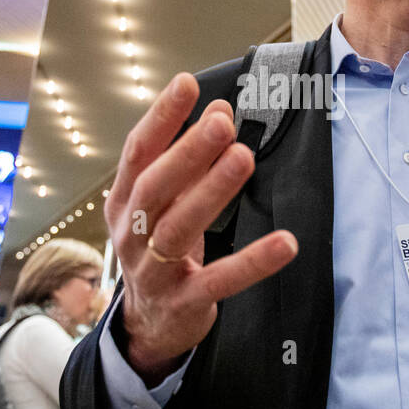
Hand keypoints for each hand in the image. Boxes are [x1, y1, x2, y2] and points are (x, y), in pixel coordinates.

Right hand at [106, 73, 298, 385]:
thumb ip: (189, 155)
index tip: (186, 84)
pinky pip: (219, 280)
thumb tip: (220, 108)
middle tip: (221, 122)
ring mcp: (154, 269)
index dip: (161, 117)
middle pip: (155, 187)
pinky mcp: (184, 302)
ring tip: (243, 159)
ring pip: (180, 227)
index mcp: (124, 200)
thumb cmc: (158, 247)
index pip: (138, 152)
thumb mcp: (168, 201)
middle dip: (188, 152)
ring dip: (212, 191)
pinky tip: (285, 243)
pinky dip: (252, 262)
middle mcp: (131, 232)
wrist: (148, 323)